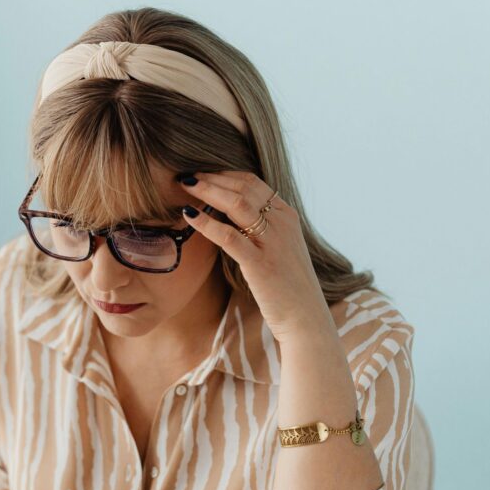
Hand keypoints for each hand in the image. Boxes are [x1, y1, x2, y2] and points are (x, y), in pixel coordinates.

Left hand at [179, 171, 333, 341]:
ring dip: (208, 191)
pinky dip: (207, 222)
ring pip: (237, 204)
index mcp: (286, 215)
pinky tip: (189, 216)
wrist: (304, 316)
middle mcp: (281, 223)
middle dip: (211, 178)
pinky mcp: (260, 263)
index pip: (252, 182)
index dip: (223, 174)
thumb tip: (228, 213)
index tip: (201, 173)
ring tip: (184, 186)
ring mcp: (272, 242)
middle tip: (186, 175)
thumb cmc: (286, 284)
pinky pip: (229, 236)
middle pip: (242, 187)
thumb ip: (260, 227)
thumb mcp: (278, 246)